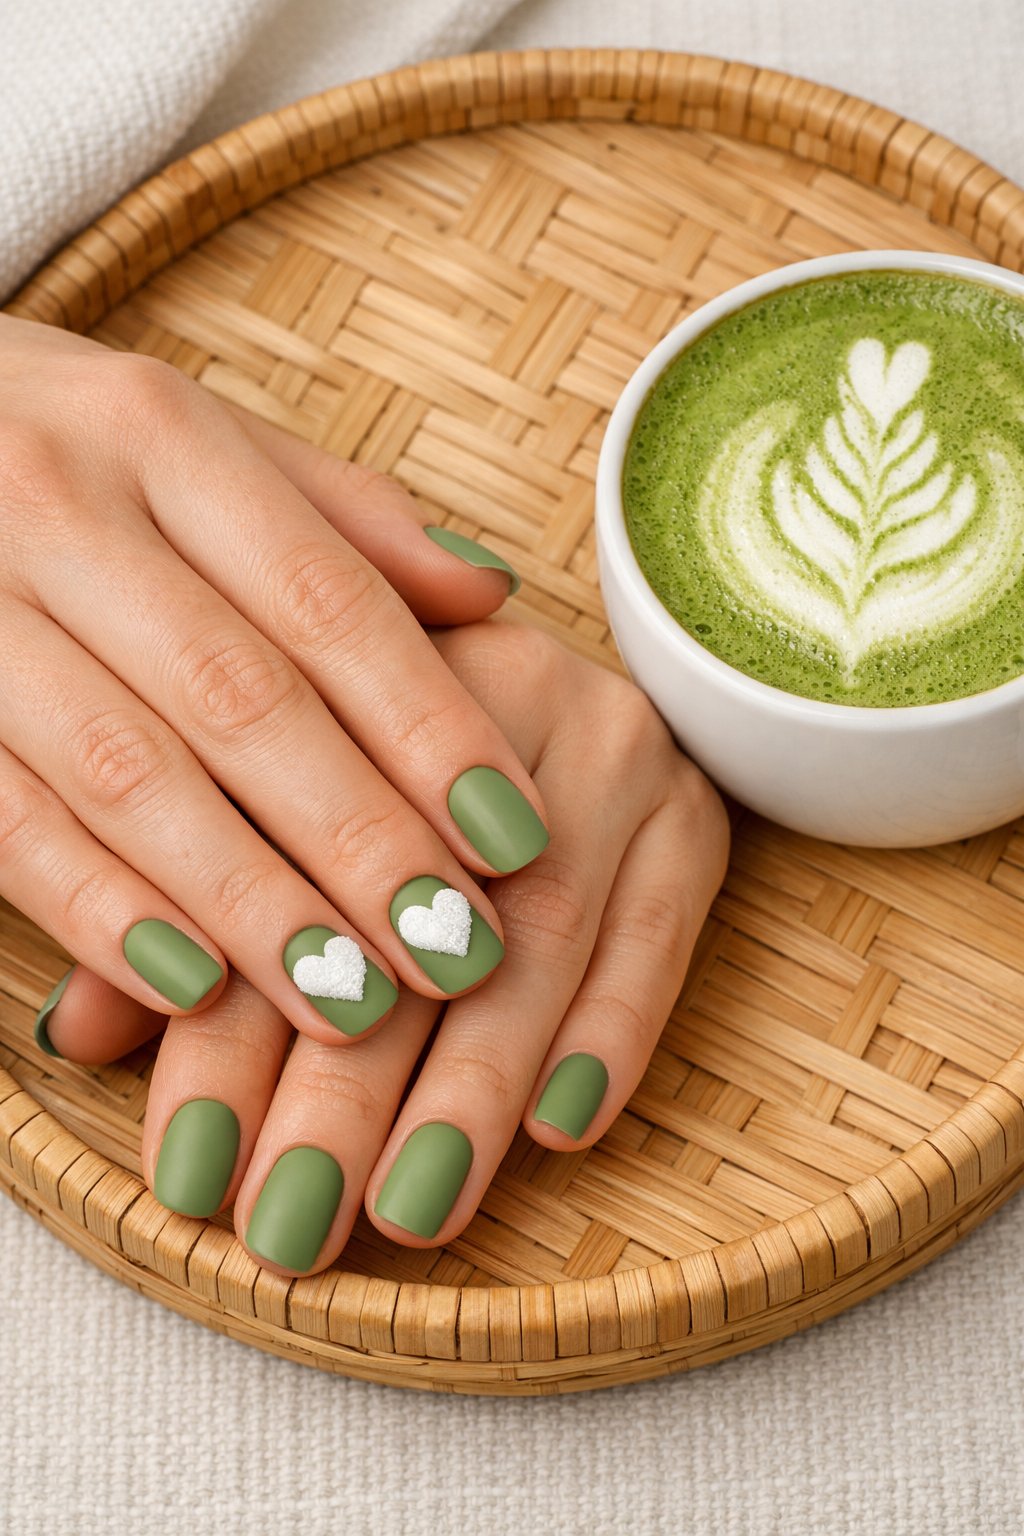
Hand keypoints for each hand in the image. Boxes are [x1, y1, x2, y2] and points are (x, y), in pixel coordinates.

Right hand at [0, 315, 550, 1054]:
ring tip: (356, 1002)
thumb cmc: (67, 448)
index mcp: (160, 434)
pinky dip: (103, 913)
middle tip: (457, 949)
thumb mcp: (199, 441)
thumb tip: (491, 592)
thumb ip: (343, 518)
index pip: (326, 601)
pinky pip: (10, 822)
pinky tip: (195, 991)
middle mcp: (60, 508)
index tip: (516, 839)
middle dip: (359, 838)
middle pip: (240, 699)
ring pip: (128, 775)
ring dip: (251, 901)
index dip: (429, 727)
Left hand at [40, 622, 729, 1272]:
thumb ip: (197, 910)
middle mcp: (490, 700)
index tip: (190, 1169)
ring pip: (537, 935)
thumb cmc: (397, 771)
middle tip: (293, 1220)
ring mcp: (607, 754)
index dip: (230, 1025)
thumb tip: (80, 1037)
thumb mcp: (292, 804)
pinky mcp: (692, 811)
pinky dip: (612, 1032)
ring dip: (474, 1086)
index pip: (283, 871)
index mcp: (359, 685)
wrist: (579, 699)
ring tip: (414, 1207)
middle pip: (409, 913)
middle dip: (346, 1084)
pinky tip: (562, 1128)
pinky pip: (661, 930)